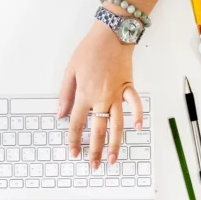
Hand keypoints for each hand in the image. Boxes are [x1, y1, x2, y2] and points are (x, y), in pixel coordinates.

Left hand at [58, 23, 143, 169]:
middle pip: (98, 131)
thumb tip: (61, 115)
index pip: (78, 125)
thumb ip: (65, 95)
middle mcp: (101, 99)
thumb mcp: (70, 71)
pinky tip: (139, 129)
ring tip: (114, 159)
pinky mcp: (129, 87)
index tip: (74, 153)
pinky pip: (135, 105)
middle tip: (94, 165)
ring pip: (117, 125)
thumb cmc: (89, 50)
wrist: (111, 34)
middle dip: (95, 151)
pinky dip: (138, 116)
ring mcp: (117, 95)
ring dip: (116, 144)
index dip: (75, 141)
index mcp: (84, 95)